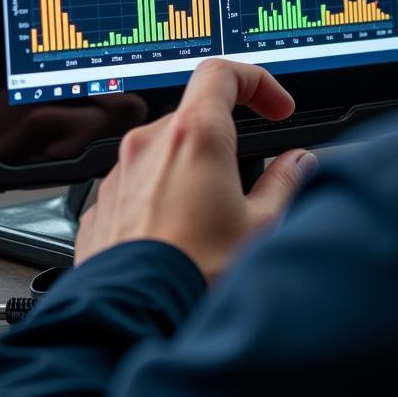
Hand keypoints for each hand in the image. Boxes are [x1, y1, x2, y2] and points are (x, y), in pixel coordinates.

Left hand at [75, 59, 316, 280]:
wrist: (130, 324)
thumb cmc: (193, 275)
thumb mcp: (260, 226)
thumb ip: (284, 182)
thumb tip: (297, 164)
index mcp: (192, 135)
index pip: (222, 73)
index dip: (256, 82)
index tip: (274, 108)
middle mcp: (148, 145)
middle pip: (194, 115)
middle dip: (226, 137)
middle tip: (250, 175)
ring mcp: (118, 175)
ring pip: (164, 152)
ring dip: (192, 170)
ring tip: (212, 218)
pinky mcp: (100, 207)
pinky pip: (137, 185)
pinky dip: (162, 197)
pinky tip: (179, 237)